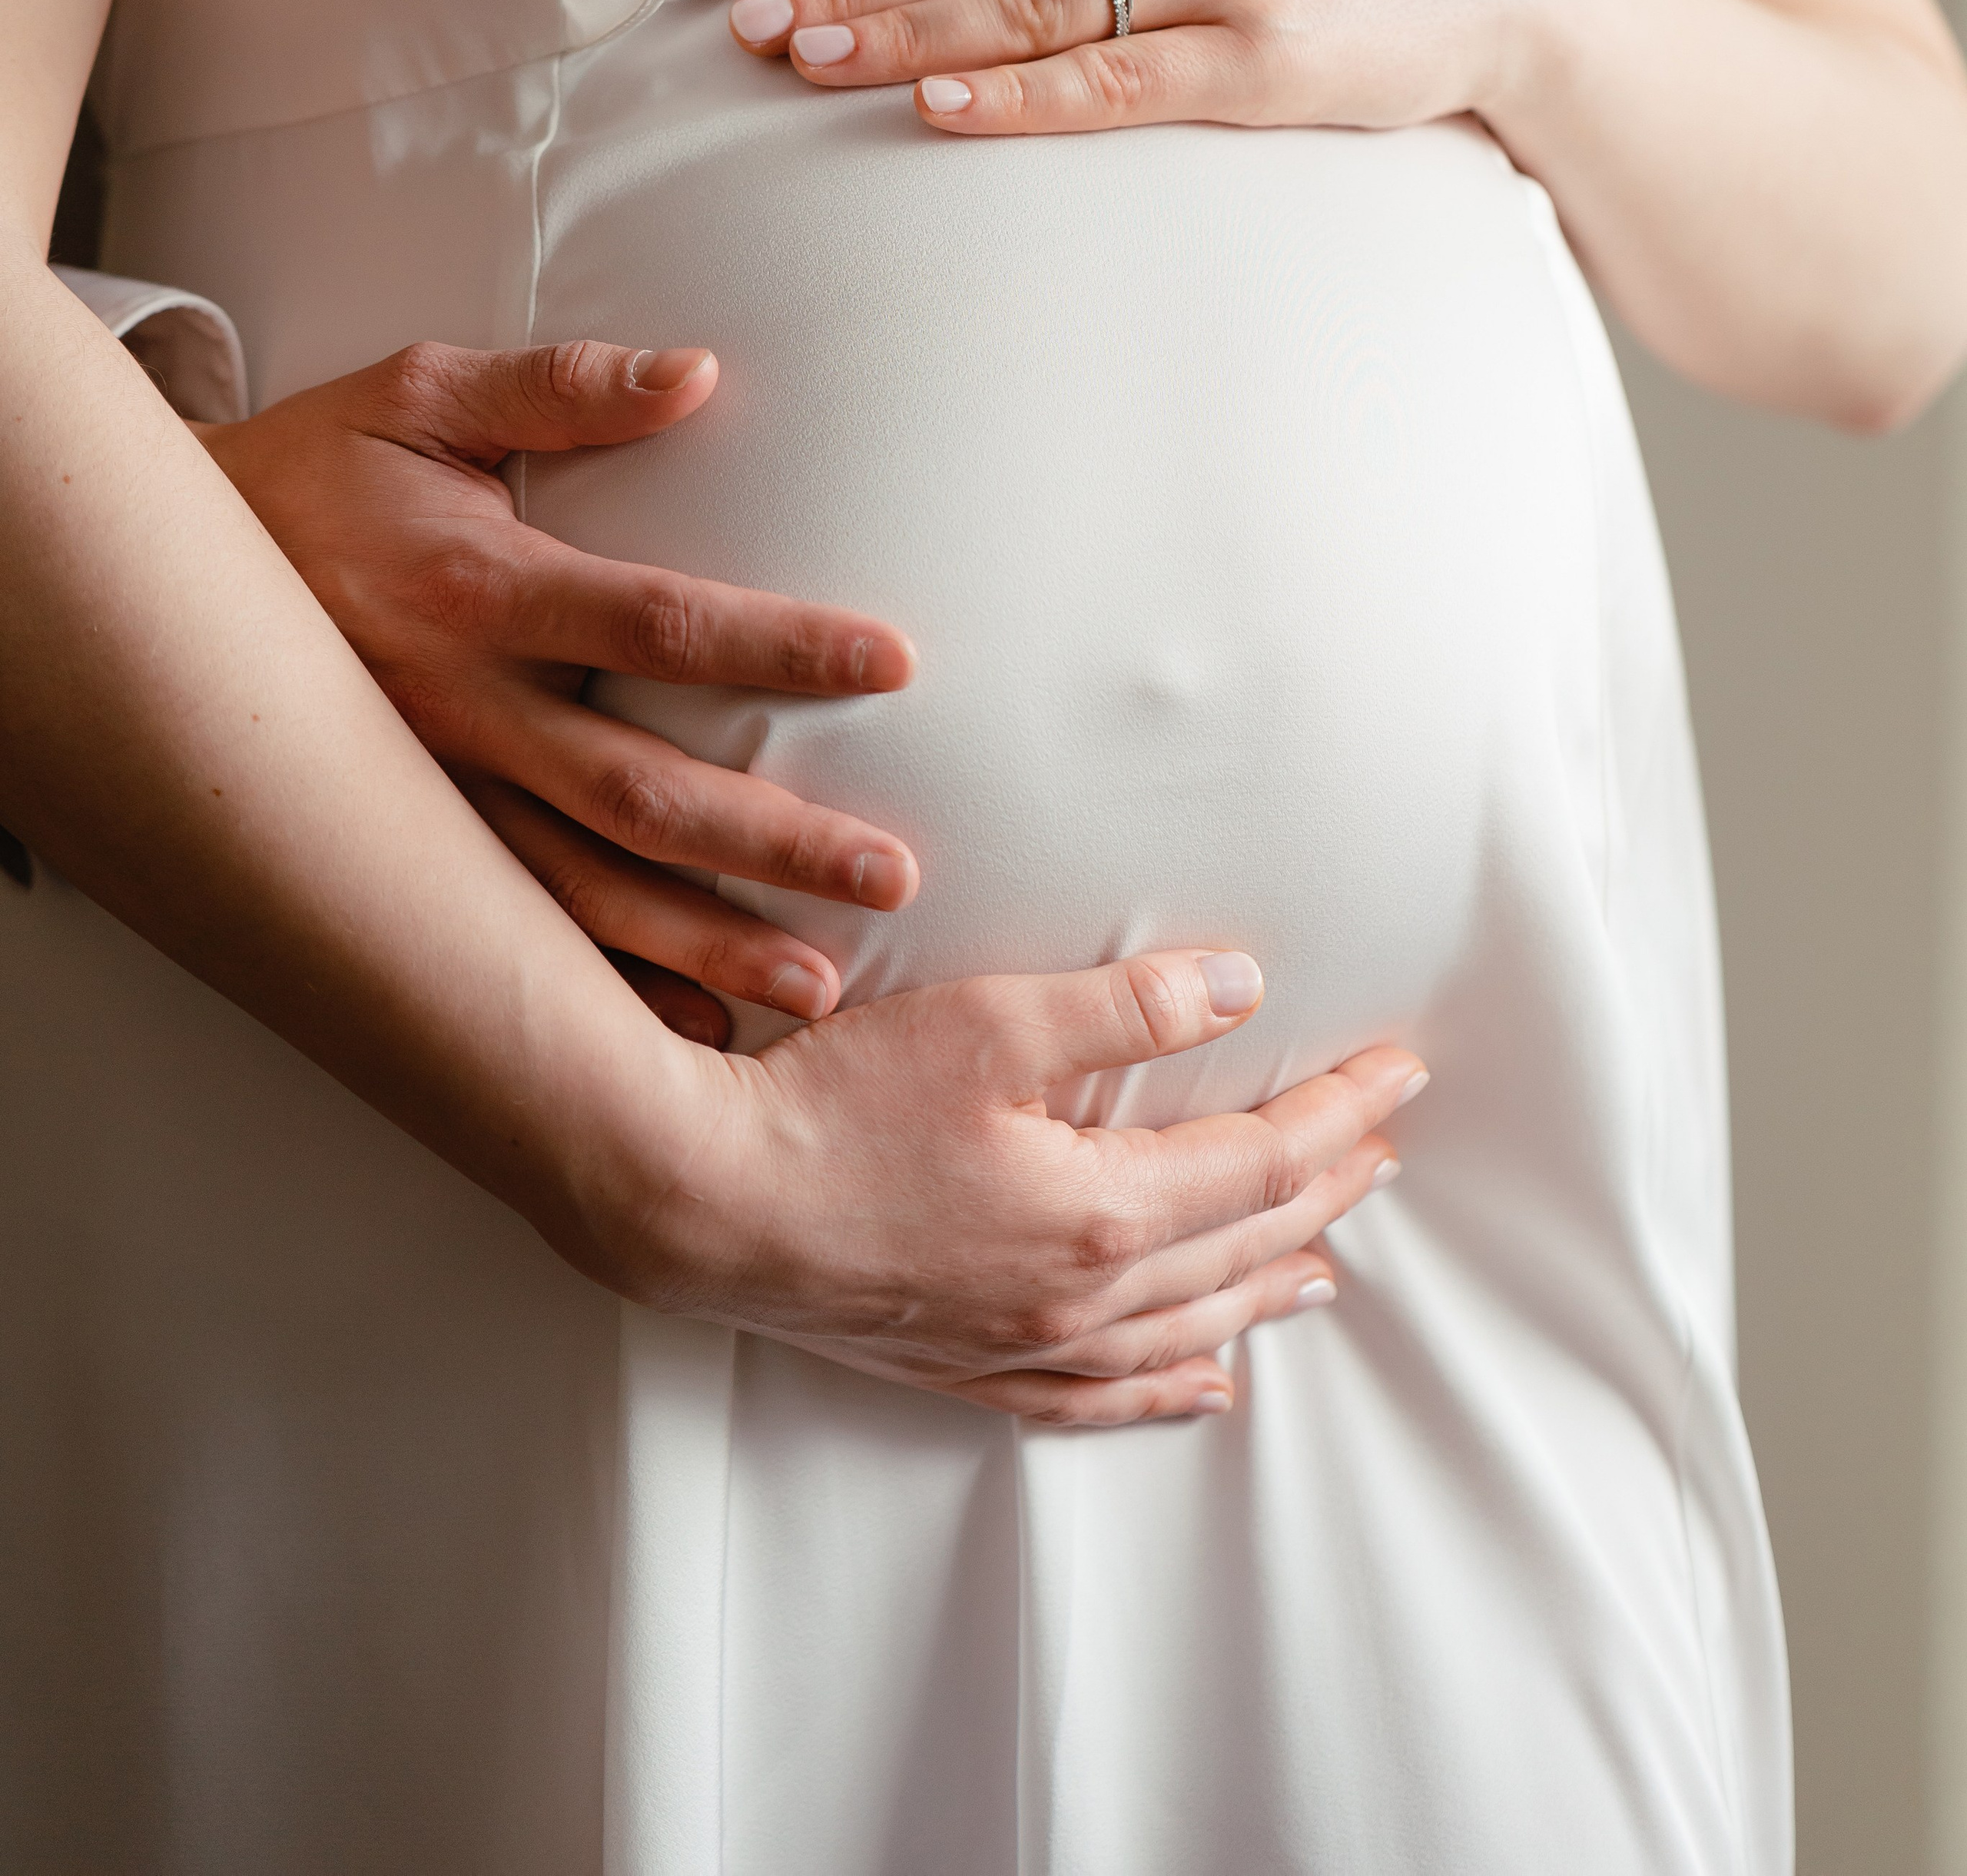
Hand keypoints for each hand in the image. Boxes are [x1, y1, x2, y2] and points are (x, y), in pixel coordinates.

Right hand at [198, 338, 919, 1043]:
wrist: (165, 577)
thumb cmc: (316, 468)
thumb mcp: (419, 395)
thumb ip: (561, 385)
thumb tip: (698, 373)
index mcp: (474, 588)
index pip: (655, 623)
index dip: (775, 646)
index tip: (892, 662)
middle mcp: (458, 708)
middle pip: (639, 790)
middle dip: (769, 839)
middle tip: (891, 874)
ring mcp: (434, 791)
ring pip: (584, 889)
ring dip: (702, 943)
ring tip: (816, 987)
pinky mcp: (413, 840)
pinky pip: (518, 928)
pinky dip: (605, 985)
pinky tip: (692, 1026)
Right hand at [626, 944, 1426, 1423]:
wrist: (703, 1203)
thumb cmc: (834, 1101)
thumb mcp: (991, 1022)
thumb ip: (1127, 1007)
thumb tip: (1242, 987)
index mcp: (1105, 1210)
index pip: (1267, 1161)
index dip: (1344, 1113)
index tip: (1401, 1074)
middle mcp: (1084, 1299)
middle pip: (1244, 1246)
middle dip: (1327, 1192)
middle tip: (1385, 1149)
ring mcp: (1025, 1344)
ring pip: (1189, 1329)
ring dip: (1267, 1287)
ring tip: (1325, 1267)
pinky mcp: (967, 1365)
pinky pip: (1101, 1397)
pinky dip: (1169, 1387)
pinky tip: (1202, 1382)